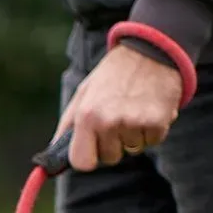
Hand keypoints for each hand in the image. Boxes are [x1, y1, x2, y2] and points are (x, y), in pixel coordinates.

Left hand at [56, 44, 185, 172]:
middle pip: (110, 158)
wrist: (149, 50)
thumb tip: (54, 154)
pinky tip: (149, 108)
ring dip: (135, 135)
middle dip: (114, 143)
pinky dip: (153, 130)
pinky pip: (153, 142)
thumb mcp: (83, 94)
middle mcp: (109, 122)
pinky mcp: (158, 122)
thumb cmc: (113, 75)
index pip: (82, 162)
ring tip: (135, 108)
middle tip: (119, 116)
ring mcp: (134, 123)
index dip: (89, 157)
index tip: (94, 149)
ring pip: (133, 150)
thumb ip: (68, 125)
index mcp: (86, 116)